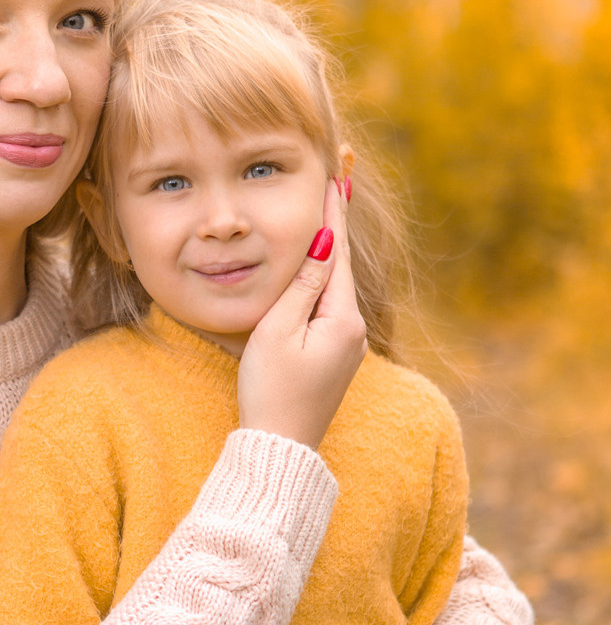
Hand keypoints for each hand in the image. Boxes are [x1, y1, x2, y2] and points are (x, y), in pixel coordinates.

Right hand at [238, 179, 366, 447]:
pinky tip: (318, 268)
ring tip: (328, 215)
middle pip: (341, 268)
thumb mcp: (278, 330)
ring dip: (329, 254)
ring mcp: (347, 346)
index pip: (338, 253)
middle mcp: (354, 330)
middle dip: (335, 228)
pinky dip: (323, 282)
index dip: (334, 215)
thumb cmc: (271, 389)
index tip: (334, 179)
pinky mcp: (334, 359)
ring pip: (334, 289)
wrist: (280, 446)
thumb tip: (324, 246)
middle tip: (338, 184)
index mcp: (343, 319)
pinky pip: (329, 309)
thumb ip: (302, 285)